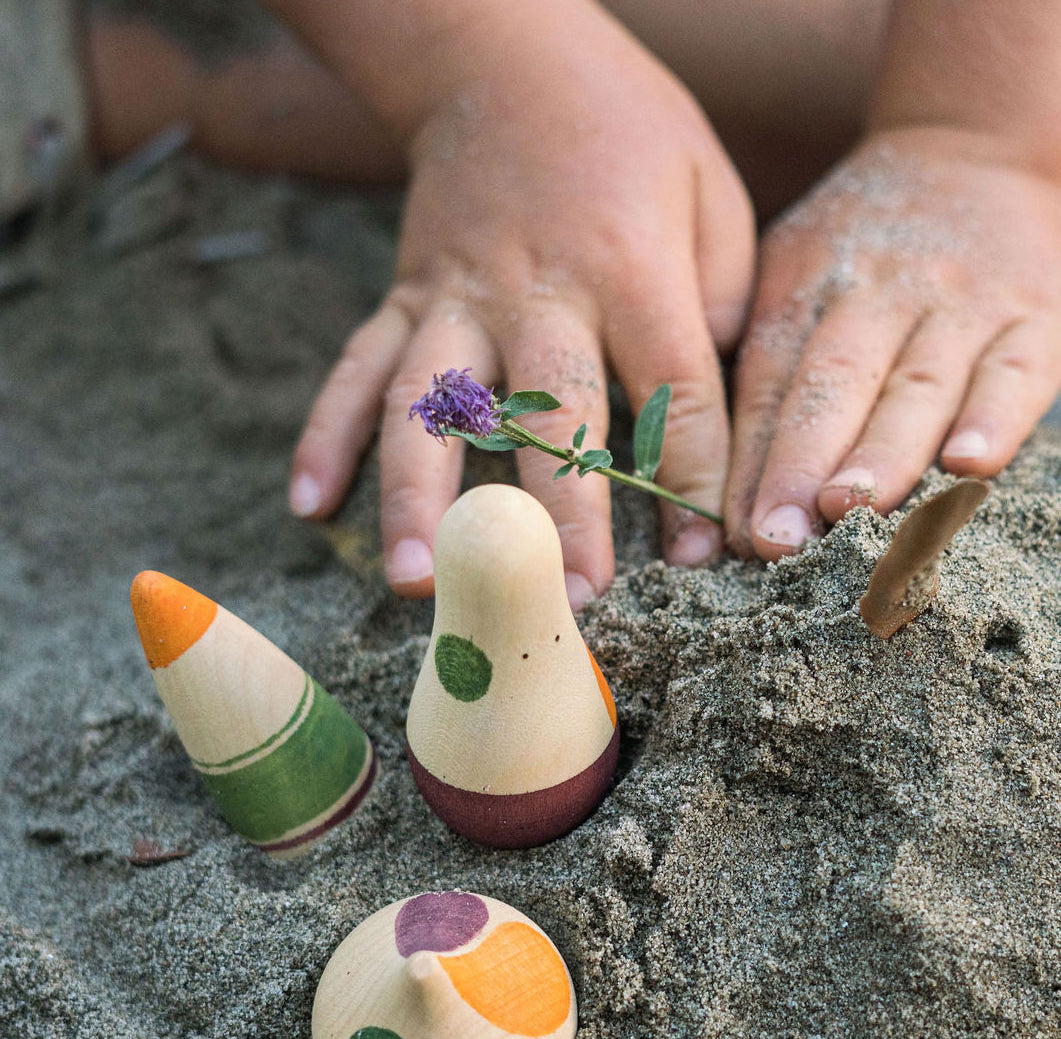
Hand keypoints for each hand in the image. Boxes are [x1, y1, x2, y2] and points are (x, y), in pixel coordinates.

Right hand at [288, 6, 753, 604]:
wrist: (502, 56)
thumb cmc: (628, 131)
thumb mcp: (712, 191)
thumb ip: (720, 303)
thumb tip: (706, 418)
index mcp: (629, 268)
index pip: (671, 395)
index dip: (692, 481)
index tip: (698, 559)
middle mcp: (535, 291)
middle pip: (549, 419)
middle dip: (562, 518)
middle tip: (569, 606)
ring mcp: (455, 297)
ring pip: (430, 407)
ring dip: (419, 500)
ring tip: (418, 586)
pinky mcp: (403, 298)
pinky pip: (356, 370)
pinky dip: (326, 437)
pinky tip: (307, 507)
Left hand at [725, 125, 1060, 559]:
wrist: (969, 151)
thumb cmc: (851, 249)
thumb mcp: (785, 275)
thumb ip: (755, 365)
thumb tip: (705, 476)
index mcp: (802, 287)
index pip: (770, 384)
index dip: (752, 461)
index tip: (737, 533)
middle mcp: (875, 293)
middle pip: (835, 385)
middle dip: (802, 465)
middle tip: (779, 537)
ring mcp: (956, 304)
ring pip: (918, 387)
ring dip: (883, 454)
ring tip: (851, 510)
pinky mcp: (1030, 318)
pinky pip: (1014, 371)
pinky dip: (993, 418)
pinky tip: (967, 465)